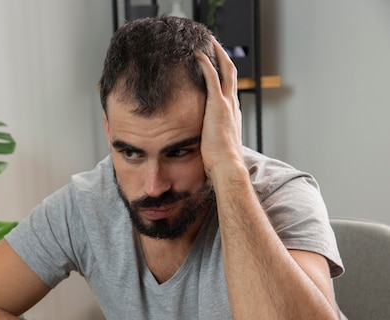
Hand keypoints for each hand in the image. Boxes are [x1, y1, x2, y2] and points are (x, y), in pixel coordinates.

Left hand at [195, 37, 243, 179]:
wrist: (227, 166)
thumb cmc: (220, 163)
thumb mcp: (215, 147)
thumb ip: (210, 141)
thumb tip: (202, 148)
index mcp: (232, 115)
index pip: (229, 88)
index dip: (224, 75)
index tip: (217, 65)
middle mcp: (232, 106)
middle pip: (230, 74)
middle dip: (223, 57)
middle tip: (214, 45)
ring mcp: (227, 104)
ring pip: (224, 70)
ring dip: (216, 54)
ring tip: (207, 42)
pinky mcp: (218, 105)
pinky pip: (212, 77)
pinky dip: (206, 64)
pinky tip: (197, 54)